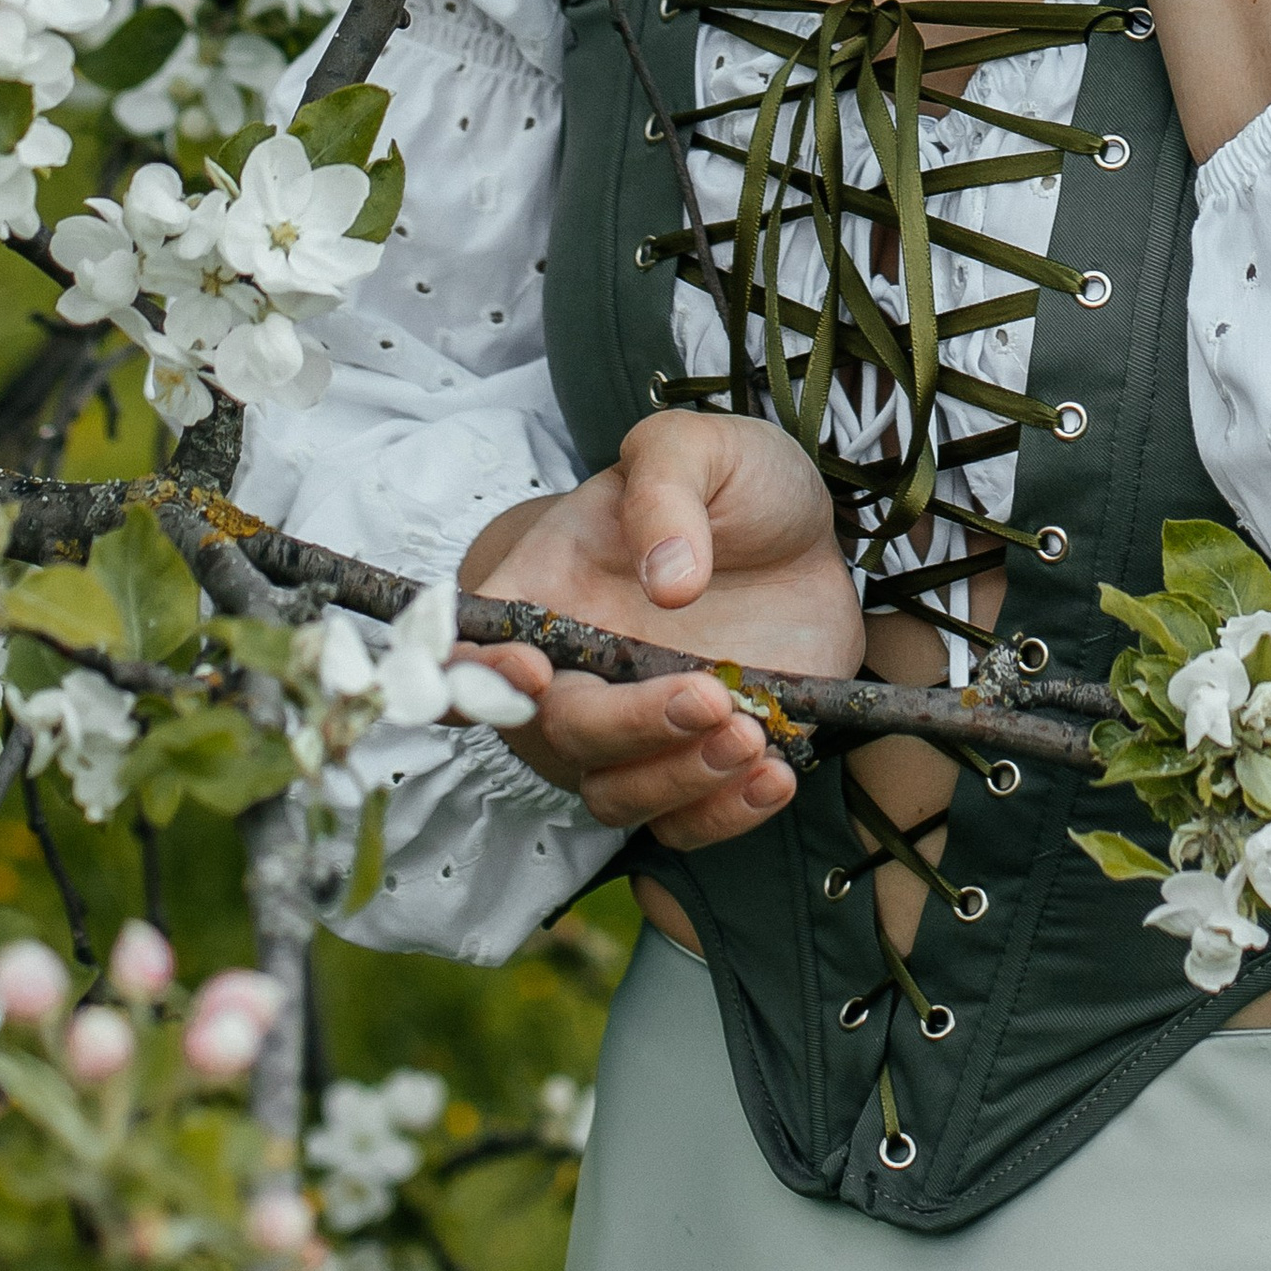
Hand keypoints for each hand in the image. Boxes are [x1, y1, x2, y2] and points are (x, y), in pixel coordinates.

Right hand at [457, 411, 863, 851]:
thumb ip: (668, 488)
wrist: (803, 530)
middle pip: (562, 734)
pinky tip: (774, 774)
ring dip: (677, 779)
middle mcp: (576, 674)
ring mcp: (636, 727)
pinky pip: (686, 824)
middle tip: (706, 696)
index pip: (467, 654)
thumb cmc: (729, 482)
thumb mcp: (699, 446)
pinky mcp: (697, 759)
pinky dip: (724, 816)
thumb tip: (668, 580)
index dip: (477, 680)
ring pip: (617, 794)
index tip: (534, 672)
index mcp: (544, 593)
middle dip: (628, 728)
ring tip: (750, 735)